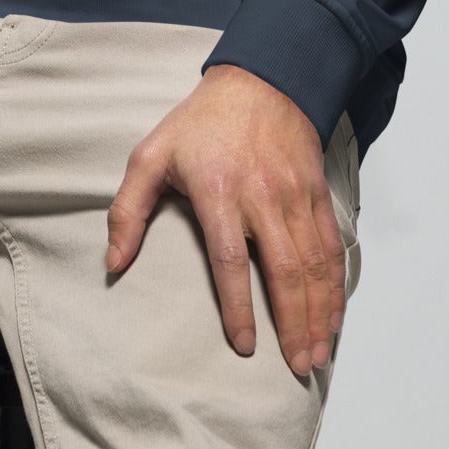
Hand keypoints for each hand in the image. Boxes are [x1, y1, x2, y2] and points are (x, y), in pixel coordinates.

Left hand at [105, 64, 347, 375]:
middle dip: (293, 324)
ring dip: (318, 313)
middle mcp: (262, 197)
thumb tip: (112, 264)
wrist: (261, 81)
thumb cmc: (200, 123)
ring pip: (313, 264)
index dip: (238, 307)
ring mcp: (294, 196)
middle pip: (283, 271)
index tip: (244, 345)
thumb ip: (127, 211)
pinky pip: (331, 246)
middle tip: (296, 366)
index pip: (230, 259)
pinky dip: (335, 285)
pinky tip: (332, 315)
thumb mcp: (151, 156)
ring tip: (317, 354)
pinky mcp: (316, 193)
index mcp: (217, 191)